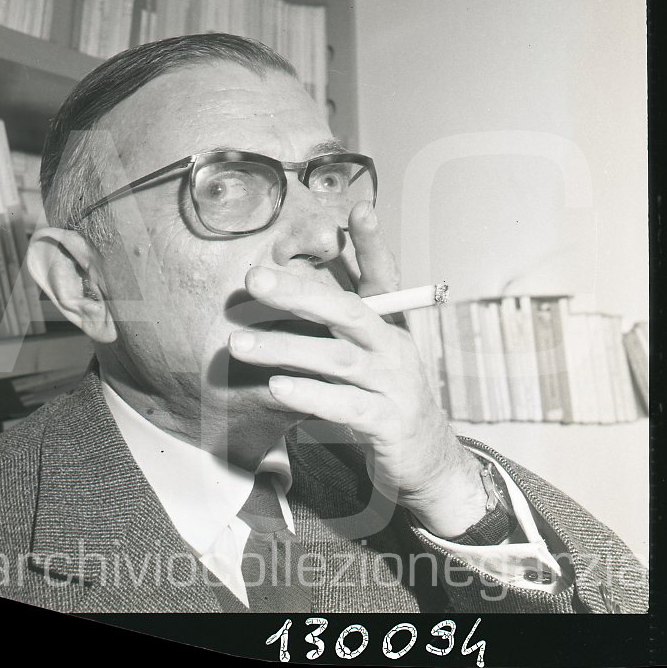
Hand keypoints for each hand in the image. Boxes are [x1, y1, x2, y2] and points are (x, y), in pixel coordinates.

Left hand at [229, 202, 487, 536]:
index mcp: (390, 325)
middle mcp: (395, 348)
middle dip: (301, 291)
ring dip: (287, 348)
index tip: (358, 209)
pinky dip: (312, 395)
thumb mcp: (370, 353)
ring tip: (240, 344)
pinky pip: (347, 406)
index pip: (383, 277)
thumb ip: (337, 324)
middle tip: (254, 280)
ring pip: (339, 359)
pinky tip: (278, 388)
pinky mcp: (389, 424)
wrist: (427, 458)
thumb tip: (288, 287)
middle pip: (349, 311)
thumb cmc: (385, 395)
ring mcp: (395, 386)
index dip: (372, 244)